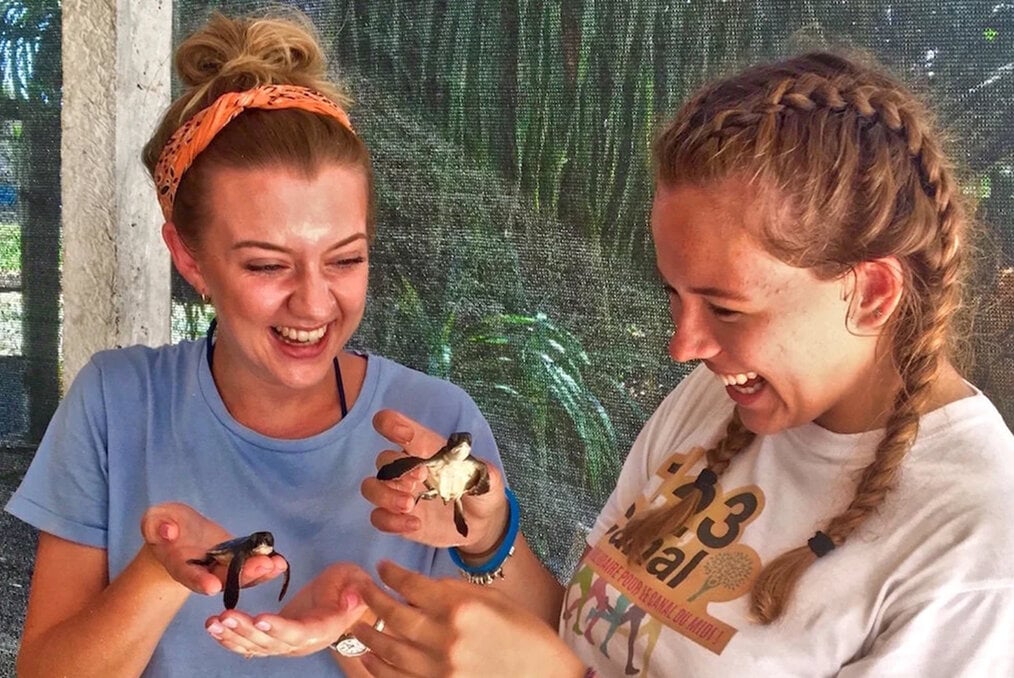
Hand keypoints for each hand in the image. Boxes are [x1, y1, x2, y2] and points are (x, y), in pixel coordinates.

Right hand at [140, 502, 287, 596]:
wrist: (177, 532)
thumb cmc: (164, 524)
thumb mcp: (155, 520)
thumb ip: (157, 525)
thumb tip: (168, 531)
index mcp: (177, 565)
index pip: (187, 574)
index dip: (199, 581)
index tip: (213, 586)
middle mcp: (200, 573)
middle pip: (221, 579)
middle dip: (242, 575)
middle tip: (262, 566)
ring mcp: (218, 570)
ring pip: (239, 577)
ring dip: (259, 572)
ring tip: (278, 564)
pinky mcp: (233, 563)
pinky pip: (249, 568)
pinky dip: (265, 567)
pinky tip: (280, 562)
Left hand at [203, 562, 370, 657]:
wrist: (343, 600)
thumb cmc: (349, 586)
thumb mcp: (356, 580)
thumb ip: (355, 589)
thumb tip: (351, 598)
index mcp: (323, 628)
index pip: (300, 633)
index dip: (280, 629)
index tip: (261, 618)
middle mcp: (302, 643)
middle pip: (271, 643)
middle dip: (246, 631)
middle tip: (225, 617)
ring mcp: (286, 644)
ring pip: (257, 646)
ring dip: (233, 636)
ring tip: (212, 623)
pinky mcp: (274, 639)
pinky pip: (250, 644)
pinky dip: (230, 638)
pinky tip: (214, 628)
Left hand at [353, 561, 583, 677]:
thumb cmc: (527, 636)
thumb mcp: (496, 601)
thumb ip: (457, 591)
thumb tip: (423, 586)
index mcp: (462, 608)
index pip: (413, 585)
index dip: (393, 574)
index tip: (382, 567)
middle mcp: (446, 638)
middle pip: (395, 615)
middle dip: (373, 599)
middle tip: (361, 589)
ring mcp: (440, 670)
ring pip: (389, 649)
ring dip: (368, 634)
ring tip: (356, 624)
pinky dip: (379, 668)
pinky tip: (369, 657)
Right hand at [361, 410, 508, 552]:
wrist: (483, 525)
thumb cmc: (480, 490)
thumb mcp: (487, 478)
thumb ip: (477, 470)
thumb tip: (466, 466)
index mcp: (428, 451)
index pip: (404, 431)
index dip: (393, 424)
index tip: (396, 429)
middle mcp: (408, 470)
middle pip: (383, 460)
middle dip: (395, 468)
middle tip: (419, 479)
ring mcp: (400, 495)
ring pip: (371, 487)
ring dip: (384, 495)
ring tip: (409, 504)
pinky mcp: (398, 519)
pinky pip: (378, 517)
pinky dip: (390, 521)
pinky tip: (415, 524)